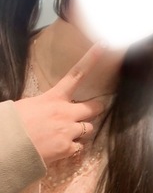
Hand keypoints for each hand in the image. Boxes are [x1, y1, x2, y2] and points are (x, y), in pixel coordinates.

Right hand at [13, 43, 106, 163]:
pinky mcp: (68, 148)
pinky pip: (80, 147)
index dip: (91, 59)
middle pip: (94, 108)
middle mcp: (66, 113)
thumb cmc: (12, 123)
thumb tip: (46, 108)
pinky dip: (74, 147)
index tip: (104, 45)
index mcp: (54, 98)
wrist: (7, 147)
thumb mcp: (27, 105)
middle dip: (96, 108)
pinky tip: (62, 148)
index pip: (76, 74)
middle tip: (94, 109)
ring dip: (82, 131)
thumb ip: (44, 104)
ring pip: (89, 129)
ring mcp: (69, 131)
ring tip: (67, 133)